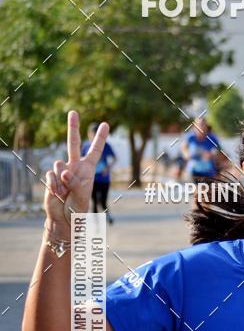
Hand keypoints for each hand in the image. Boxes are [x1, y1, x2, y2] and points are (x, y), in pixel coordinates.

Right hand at [44, 110, 109, 227]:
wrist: (63, 218)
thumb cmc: (78, 208)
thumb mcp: (81, 196)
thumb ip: (74, 182)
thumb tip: (63, 171)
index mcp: (88, 170)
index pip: (95, 151)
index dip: (99, 138)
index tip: (105, 124)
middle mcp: (75, 166)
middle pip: (73, 143)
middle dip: (73, 127)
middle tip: (73, 112)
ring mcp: (62, 170)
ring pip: (58, 163)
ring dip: (61, 179)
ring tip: (65, 192)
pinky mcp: (52, 176)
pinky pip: (51, 175)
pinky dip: (54, 185)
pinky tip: (57, 193)